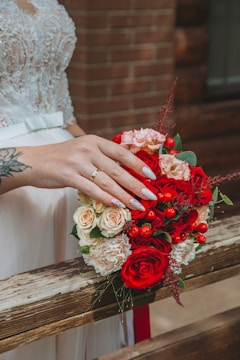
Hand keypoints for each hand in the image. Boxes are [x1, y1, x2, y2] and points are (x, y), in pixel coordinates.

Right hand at [0, 135, 156, 209]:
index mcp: (94, 141)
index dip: (138, 165)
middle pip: (118, 169)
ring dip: (125, 195)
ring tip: (138, 206)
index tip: (151, 177)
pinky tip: (118, 205)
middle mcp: (88, 149)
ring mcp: (78, 162)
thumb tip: (125, 173)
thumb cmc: (61, 158)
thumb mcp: (83, 151)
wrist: (32, 161)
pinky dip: (106, 198)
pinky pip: (92, 189)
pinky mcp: (68, 175)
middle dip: (137, 184)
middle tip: (151, 196)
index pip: (122, 153)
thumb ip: (102, 158)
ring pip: (107, 181)